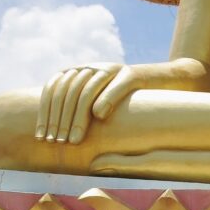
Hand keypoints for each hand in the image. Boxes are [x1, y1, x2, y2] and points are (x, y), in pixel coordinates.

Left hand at [35, 57, 209, 142]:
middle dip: (60, 120)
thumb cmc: (131, 102)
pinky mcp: (132, 74)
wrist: (166, 83)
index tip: (43, 135)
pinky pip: (115, 84)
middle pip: (67, 92)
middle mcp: (93, 67)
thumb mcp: (102, 107)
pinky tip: (98, 117)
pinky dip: (106, 99)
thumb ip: (82, 114)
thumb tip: (57, 134)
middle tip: (59, 142)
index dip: (46, 113)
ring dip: (77, 118)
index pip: (54, 89)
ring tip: (75, 139)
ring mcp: (112, 68)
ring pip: (86, 90)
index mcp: (80, 72)